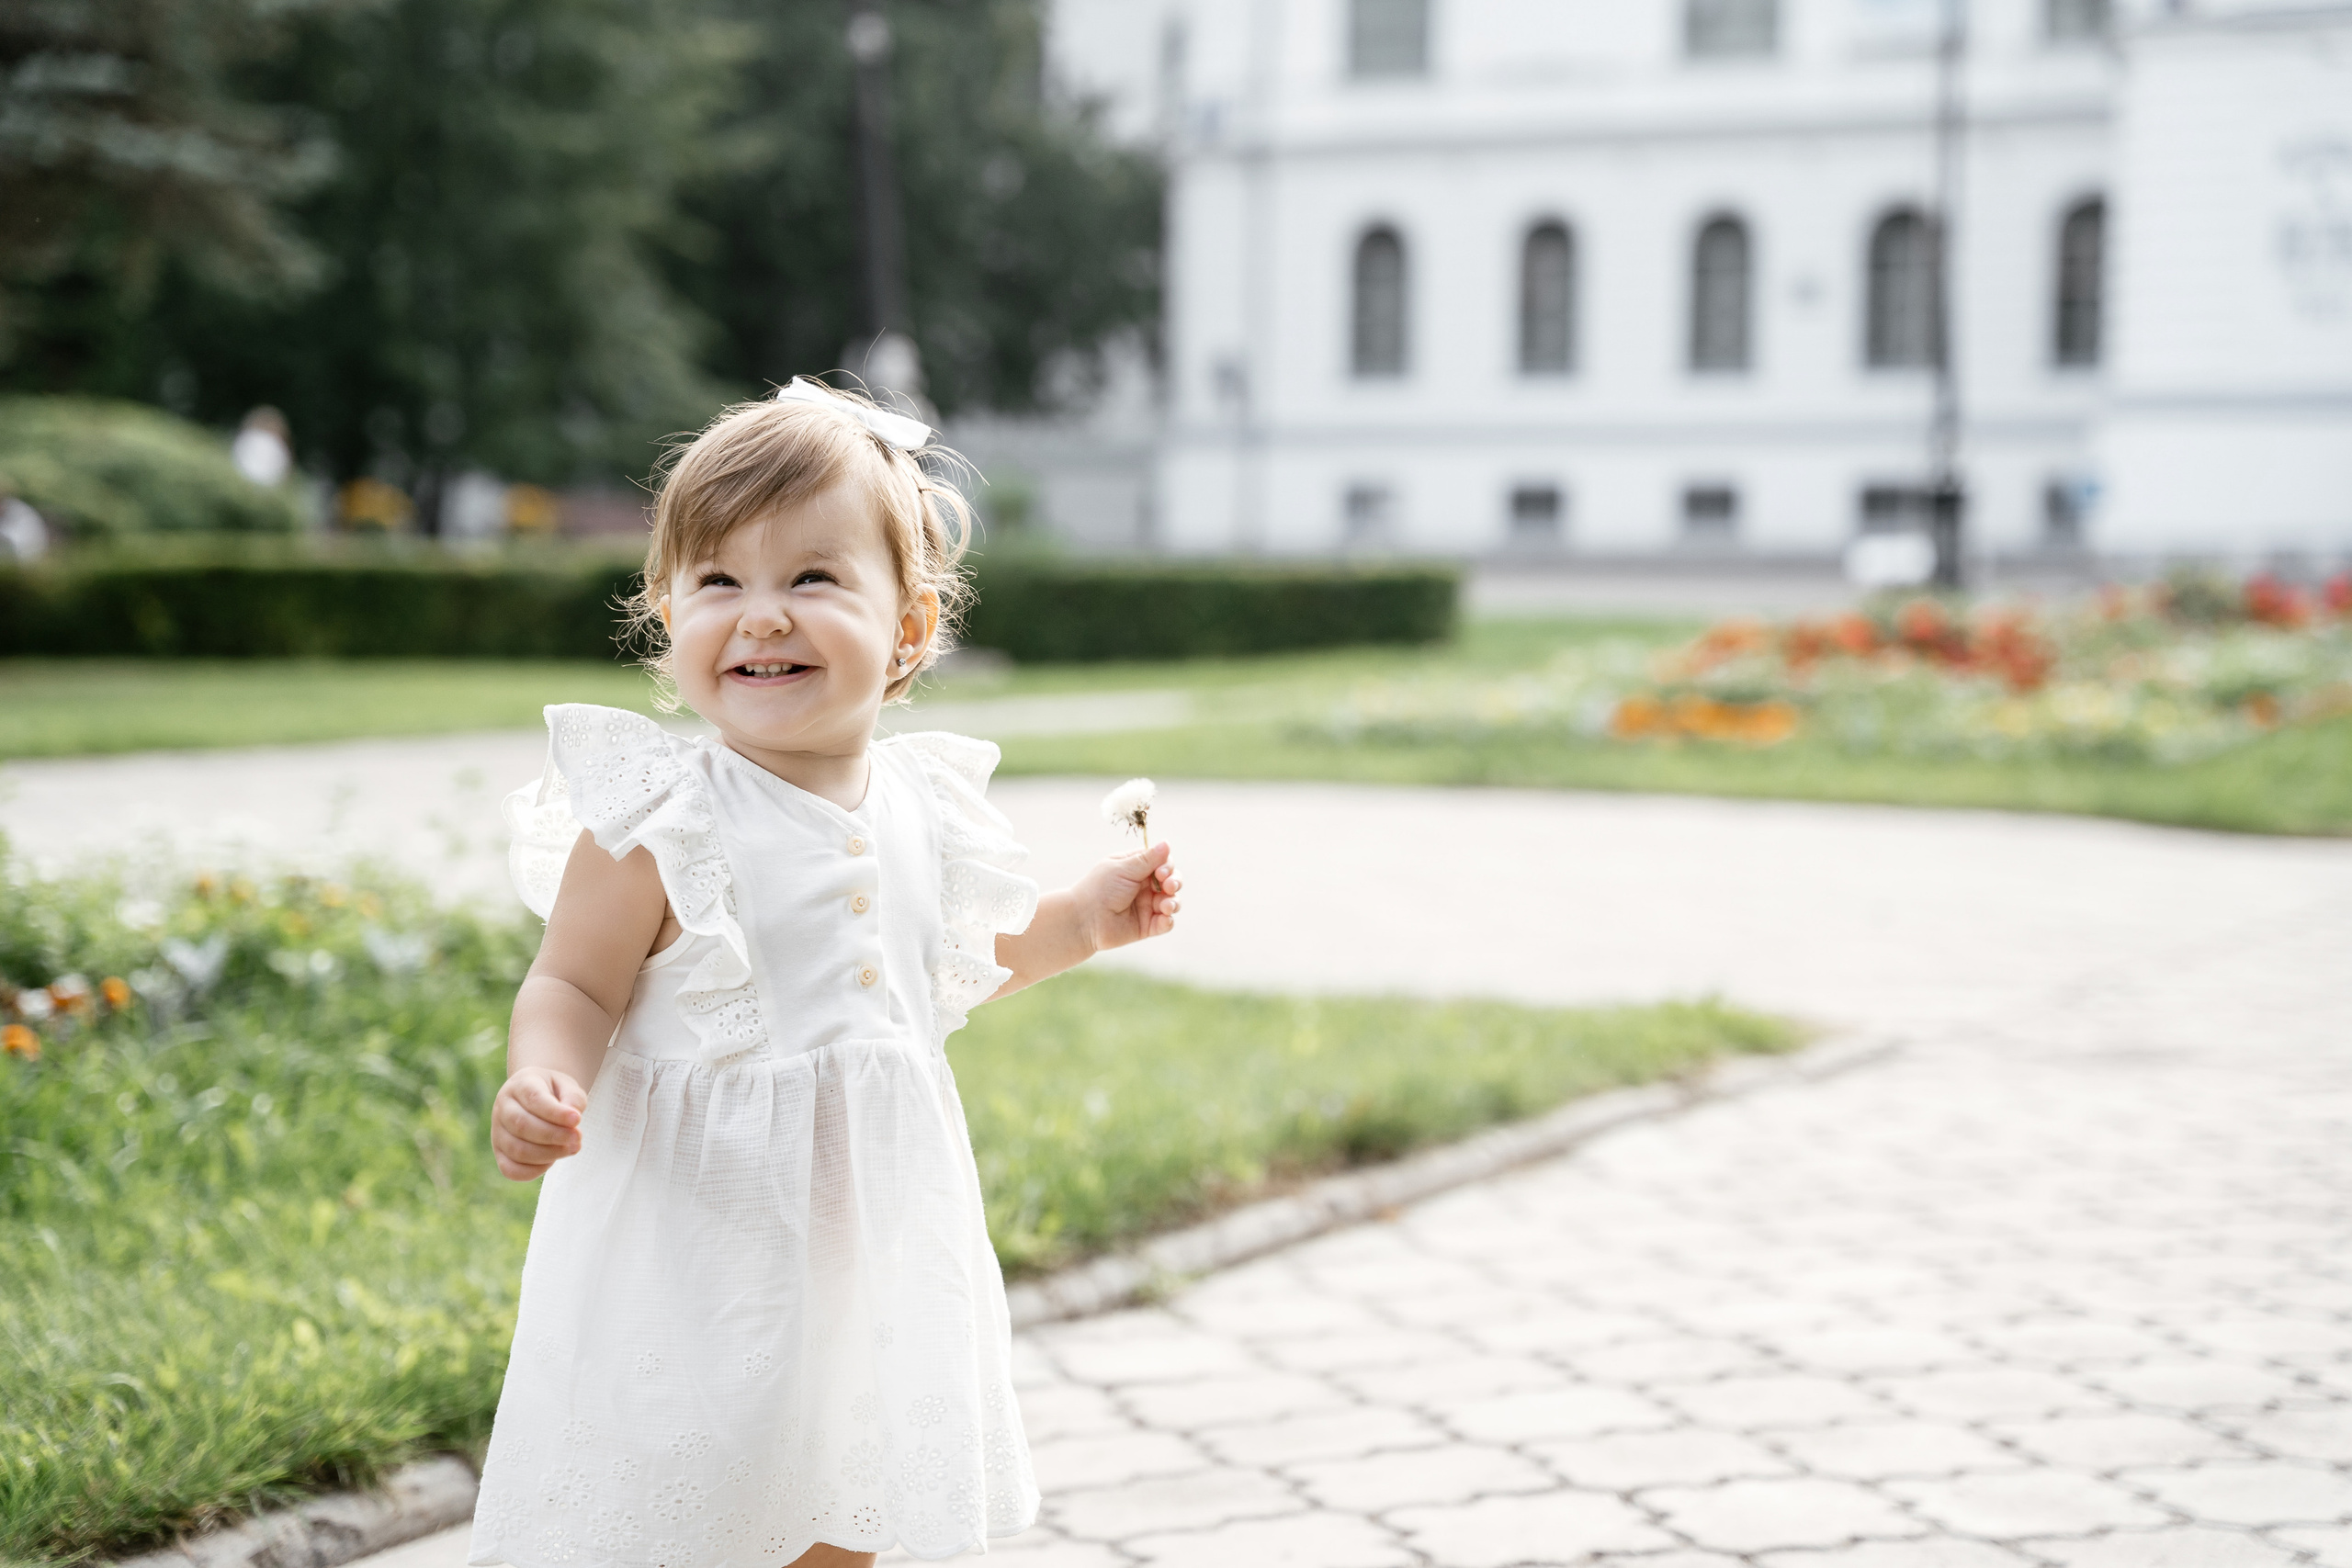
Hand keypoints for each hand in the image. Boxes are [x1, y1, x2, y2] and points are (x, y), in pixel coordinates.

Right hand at [492, 1066, 586, 1180]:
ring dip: (548, 1154)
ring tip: (572, 1148)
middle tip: (578, 1138)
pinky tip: (552, 1160)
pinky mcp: (499, 1153)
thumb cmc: (555, 1092)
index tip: (577, 1120)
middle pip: (522, 1125)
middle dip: (554, 1135)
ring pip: (517, 1149)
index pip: (534, 1099)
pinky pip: (510, 1170)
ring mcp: (497, 1131)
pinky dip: (533, 1171)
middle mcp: (503, 1107)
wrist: (537, 1096)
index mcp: (520, 1084)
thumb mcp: (568, 1086)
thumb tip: (572, 1120)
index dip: (556, 1113)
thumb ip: (573, 1099)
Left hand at [1078, 841, 1182, 952]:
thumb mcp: (1123, 869)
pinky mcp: (1147, 926)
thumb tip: (1167, 843)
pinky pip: (1165, 923)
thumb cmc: (1099, 889)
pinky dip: (1168, 921)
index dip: (1167, 866)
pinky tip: (1163, 919)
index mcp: (1136, 868)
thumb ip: (1147, 859)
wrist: (1083, 920)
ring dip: (1174, 902)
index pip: (1162, 862)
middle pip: (1172, 881)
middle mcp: (1143, 886)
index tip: (1161, 872)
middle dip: (1175, 882)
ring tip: (1166, 906)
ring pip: (1172, 901)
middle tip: (1169, 886)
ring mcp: (1146, 906)